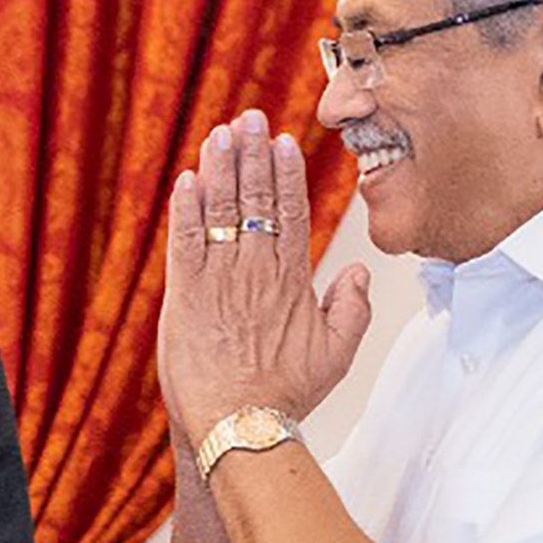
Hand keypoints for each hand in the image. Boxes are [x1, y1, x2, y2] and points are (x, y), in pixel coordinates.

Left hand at [156, 110, 371, 447]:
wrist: (240, 425)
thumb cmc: (286, 396)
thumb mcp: (337, 355)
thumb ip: (352, 310)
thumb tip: (358, 272)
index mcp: (292, 282)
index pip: (290, 214)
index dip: (286, 175)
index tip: (282, 143)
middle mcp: (256, 273)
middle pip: (255, 201)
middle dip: (251, 155)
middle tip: (248, 118)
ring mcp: (219, 281)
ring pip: (221, 213)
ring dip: (219, 170)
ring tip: (220, 134)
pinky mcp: (185, 296)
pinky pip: (185, 242)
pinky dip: (185, 210)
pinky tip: (186, 180)